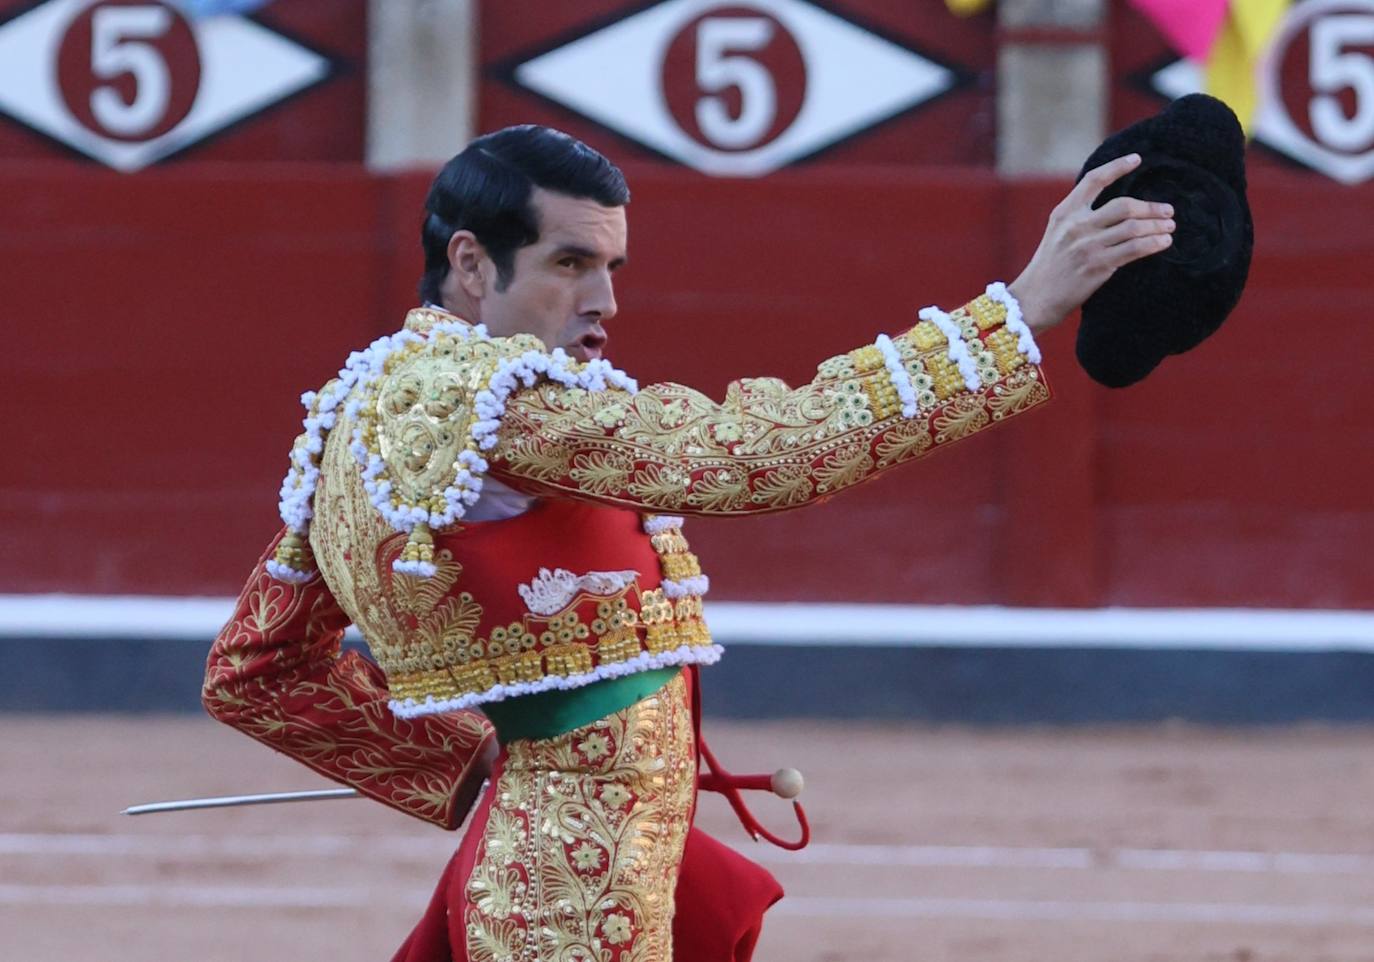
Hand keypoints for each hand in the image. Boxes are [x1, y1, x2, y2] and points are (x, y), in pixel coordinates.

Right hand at [1009, 154, 1174, 334]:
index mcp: (1064, 213)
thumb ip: (1080, 219)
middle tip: (1168, 211)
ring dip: (1157, 226)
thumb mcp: (1057, 234)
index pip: (1094, 180)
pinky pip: (1134, 249)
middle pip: (1124, 205)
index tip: (1137, 159)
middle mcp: (1076, 226)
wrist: (1035, 298)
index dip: (1117, 167)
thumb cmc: (1049, 268)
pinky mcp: (1098, 265)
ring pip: (1133, 227)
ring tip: (1170, 227)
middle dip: (1151, 207)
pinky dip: (1154, 244)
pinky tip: (1164, 242)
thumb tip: (1118, 210)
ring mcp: (1088, 246)